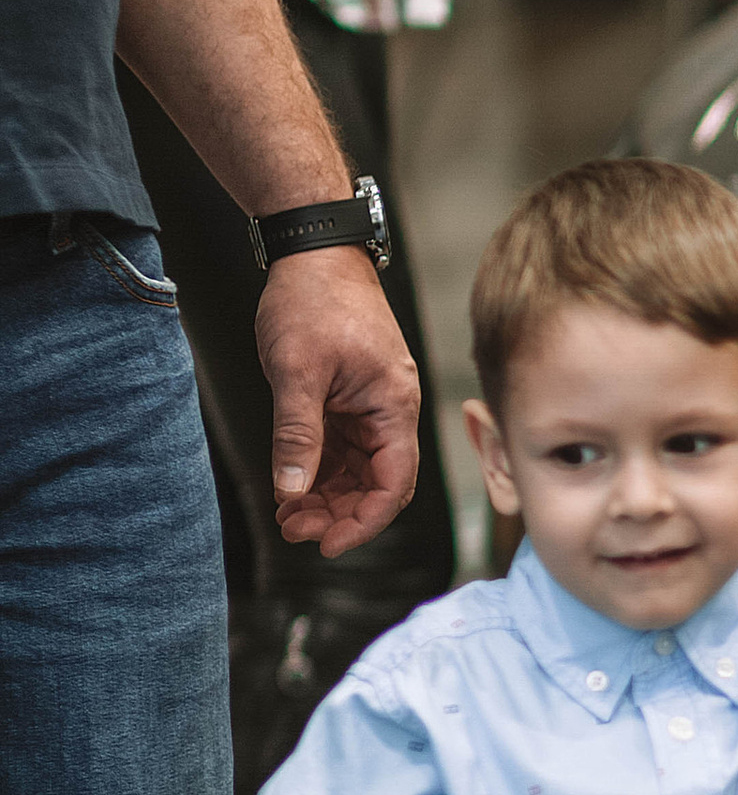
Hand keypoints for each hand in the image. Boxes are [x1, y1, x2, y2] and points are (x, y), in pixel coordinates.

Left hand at [255, 249, 419, 553]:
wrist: (314, 250)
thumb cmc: (314, 299)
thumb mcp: (297, 371)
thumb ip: (297, 435)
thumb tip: (293, 491)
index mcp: (393, 404)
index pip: (393, 483)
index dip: (364, 522)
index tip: (327, 544)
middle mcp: (390, 409)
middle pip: (377, 482)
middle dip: (339, 513)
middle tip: (294, 529)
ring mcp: (370, 403)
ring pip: (358, 469)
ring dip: (326, 495)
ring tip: (287, 513)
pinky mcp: (351, 396)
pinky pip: (342, 447)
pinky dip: (319, 469)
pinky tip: (291, 484)